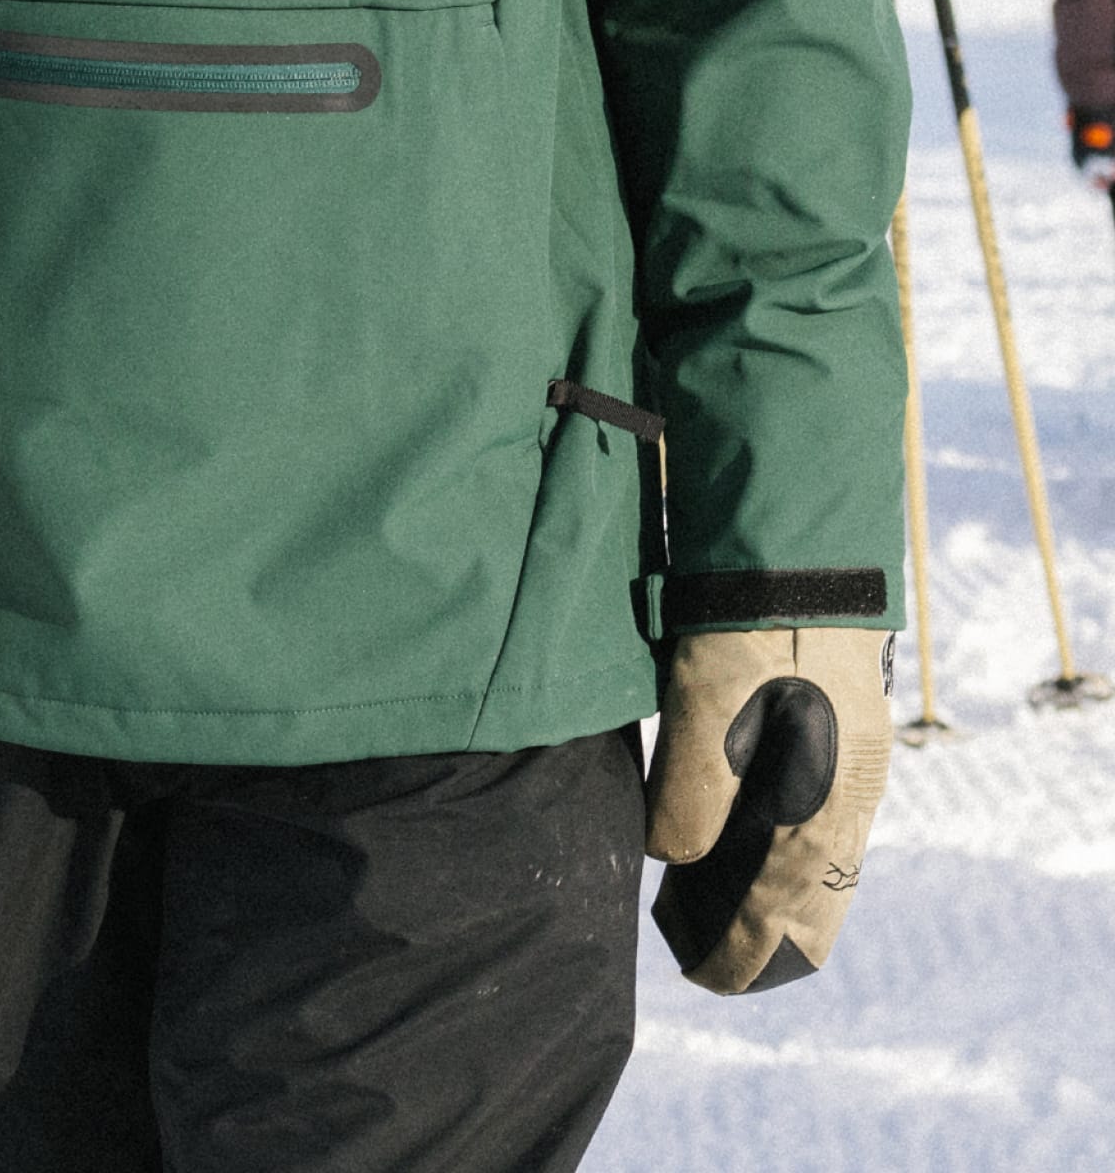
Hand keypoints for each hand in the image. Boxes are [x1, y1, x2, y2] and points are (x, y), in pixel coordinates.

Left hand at [646, 626, 892, 991]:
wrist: (794, 543)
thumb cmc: (744, 619)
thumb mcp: (701, 699)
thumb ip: (688, 788)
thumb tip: (669, 858)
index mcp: (822, 799)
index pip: (784, 914)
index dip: (741, 954)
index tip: (702, 979)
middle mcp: (849, 794)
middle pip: (813, 902)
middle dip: (762, 939)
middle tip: (701, 954)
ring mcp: (852, 765)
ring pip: (819, 865)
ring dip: (772, 896)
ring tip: (705, 906)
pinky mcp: (844, 736)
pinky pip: (824, 825)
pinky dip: (787, 855)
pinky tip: (743, 846)